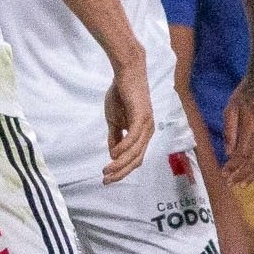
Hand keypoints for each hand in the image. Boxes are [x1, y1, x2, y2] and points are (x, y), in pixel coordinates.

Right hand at [101, 53, 154, 182]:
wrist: (127, 73)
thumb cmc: (121, 94)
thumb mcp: (115, 119)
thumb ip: (115, 136)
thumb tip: (113, 154)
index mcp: (143, 134)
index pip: (135, 159)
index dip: (122, 170)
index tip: (107, 178)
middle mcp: (148, 132)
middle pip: (136, 160)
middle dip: (121, 172)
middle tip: (105, 180)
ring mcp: (146, 125)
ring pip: (135, 152)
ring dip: (120, 164)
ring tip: (106, 170)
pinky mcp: (141, 116)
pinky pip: (133, 137)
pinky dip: (124, 148)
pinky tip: (114, 155)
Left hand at [221, 67, 253, 185]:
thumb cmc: (245, 94)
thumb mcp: (231, 108)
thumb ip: (230, 131)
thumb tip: (228, 153)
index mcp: (253, 125)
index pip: (243, 153)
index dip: (234, 166)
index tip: (224, 174)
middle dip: (242, 174)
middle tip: (232, 184)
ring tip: (244, 183)